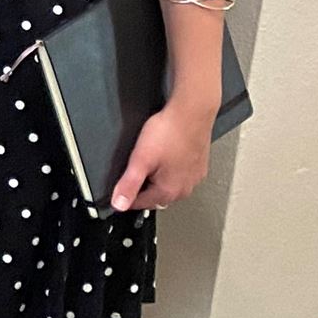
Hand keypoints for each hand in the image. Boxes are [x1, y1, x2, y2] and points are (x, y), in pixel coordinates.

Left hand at [110, 96, 212, 211]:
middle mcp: (185, 188)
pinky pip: (180, 176)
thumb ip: (129, 183)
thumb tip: (119, 204)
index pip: (141, 203)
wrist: (192, 113)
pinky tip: (165, 158)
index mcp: (169, 191)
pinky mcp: (199, 166)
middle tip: (132, 173)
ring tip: (148, 165)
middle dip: (142, 190)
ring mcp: (194, 177)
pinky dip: (170, 172)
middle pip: (156, 197)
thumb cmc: (168, 133)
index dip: (126, 197)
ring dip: (156, 182)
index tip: (117, 190)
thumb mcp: (141, 159)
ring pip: (169, 187)